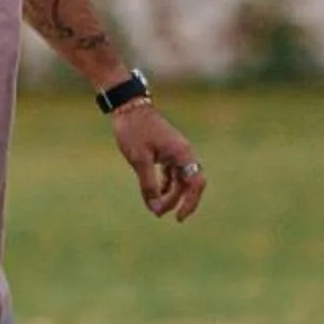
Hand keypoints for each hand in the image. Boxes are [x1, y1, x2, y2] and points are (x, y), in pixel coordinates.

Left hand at [111, 101, 206, 220]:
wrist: (127, 106)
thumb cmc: (134, 130)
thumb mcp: (139, 160)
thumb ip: (148, 184)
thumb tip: (154, 206)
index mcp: (182, 153)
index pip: (196, 184)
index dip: (190, 203)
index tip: (177, 217)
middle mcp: (184, 153)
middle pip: (188, 184)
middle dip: (175, 201)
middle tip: (157, 213)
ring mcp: (176, 151)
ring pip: (180, 179)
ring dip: (170, 194)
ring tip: (155, 207)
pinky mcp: (167, 150)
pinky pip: (172, 172)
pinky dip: (165, 184)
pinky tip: (155, 194)